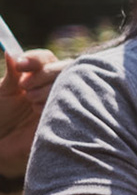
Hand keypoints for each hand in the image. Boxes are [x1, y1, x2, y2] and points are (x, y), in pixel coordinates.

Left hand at [1, 49, 62, 176]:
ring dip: (46, 89)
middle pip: (63, 66)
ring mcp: (64, 99)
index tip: (20, 65)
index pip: (45, 59)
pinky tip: (39, 112)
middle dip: (43, 73)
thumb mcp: (2, 92)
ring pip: (69, 82)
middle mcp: (54, 85)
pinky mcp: (70, 115)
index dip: (35, 59)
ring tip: (30, 103)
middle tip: (25, 86)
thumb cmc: (1, 116)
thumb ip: (11, 74)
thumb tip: (11, 52)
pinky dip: (53, 103)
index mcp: (38, 76)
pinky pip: (72, 102)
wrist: (2, 143)